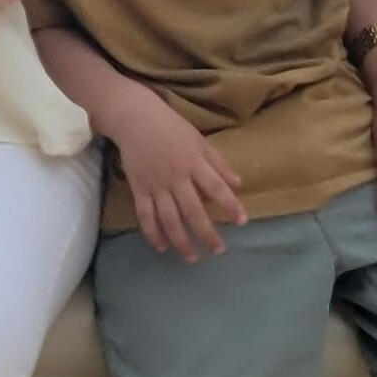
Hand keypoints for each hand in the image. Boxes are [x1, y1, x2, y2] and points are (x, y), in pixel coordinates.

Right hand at [103, 93, 244, 260]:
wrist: (134, 118)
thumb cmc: (170, 127)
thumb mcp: (198, 140)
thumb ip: (218, 162)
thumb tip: (238, 184)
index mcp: (193, 163)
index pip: (216, 188)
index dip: (230, 205)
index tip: (242, 221)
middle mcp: (175, 177)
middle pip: (193, 210)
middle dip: (206, 233)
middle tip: (218, 250)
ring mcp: (155, 185)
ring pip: (169, 218)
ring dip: (181, 240)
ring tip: (192, 257)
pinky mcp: (139, 188)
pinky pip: (145, 215)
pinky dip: (152, 233)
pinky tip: (161, 246)